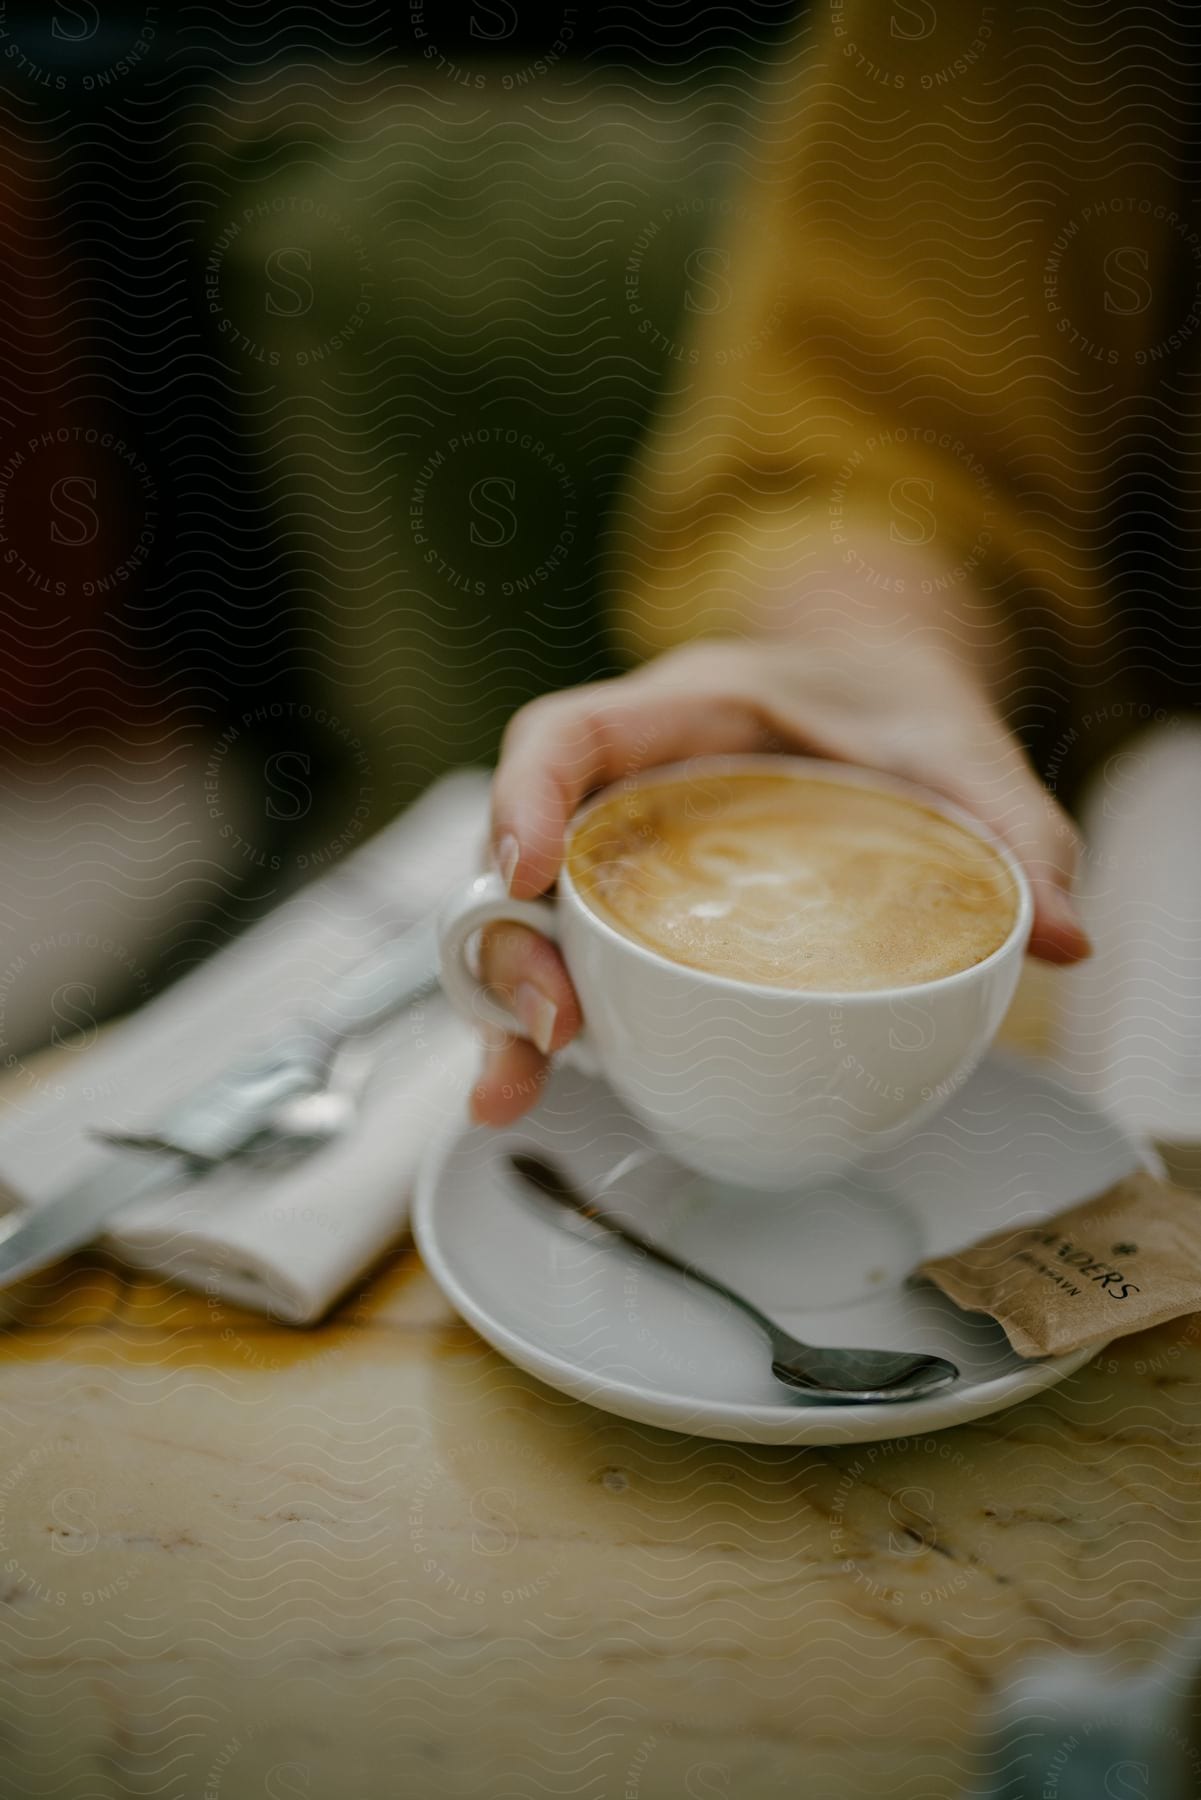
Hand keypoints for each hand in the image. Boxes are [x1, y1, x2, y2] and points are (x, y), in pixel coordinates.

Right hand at [472, 636, 1089, 1124]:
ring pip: (525, 921)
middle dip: (509, 942)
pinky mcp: (637, 909)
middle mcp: (626, 784)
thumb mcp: (951, 742)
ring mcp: (622, 851)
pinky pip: (571, 959)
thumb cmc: (886, 698)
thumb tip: (1061, 933)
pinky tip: (541, 1089)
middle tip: (550, 1026)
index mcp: (681, 711)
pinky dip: (546, 1025)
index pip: (567, 734)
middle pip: (520, 853)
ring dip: (506, 1007)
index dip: (526, 797)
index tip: (531, 869)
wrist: (876, 691)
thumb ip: (1009, 822)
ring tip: (513, 1094)